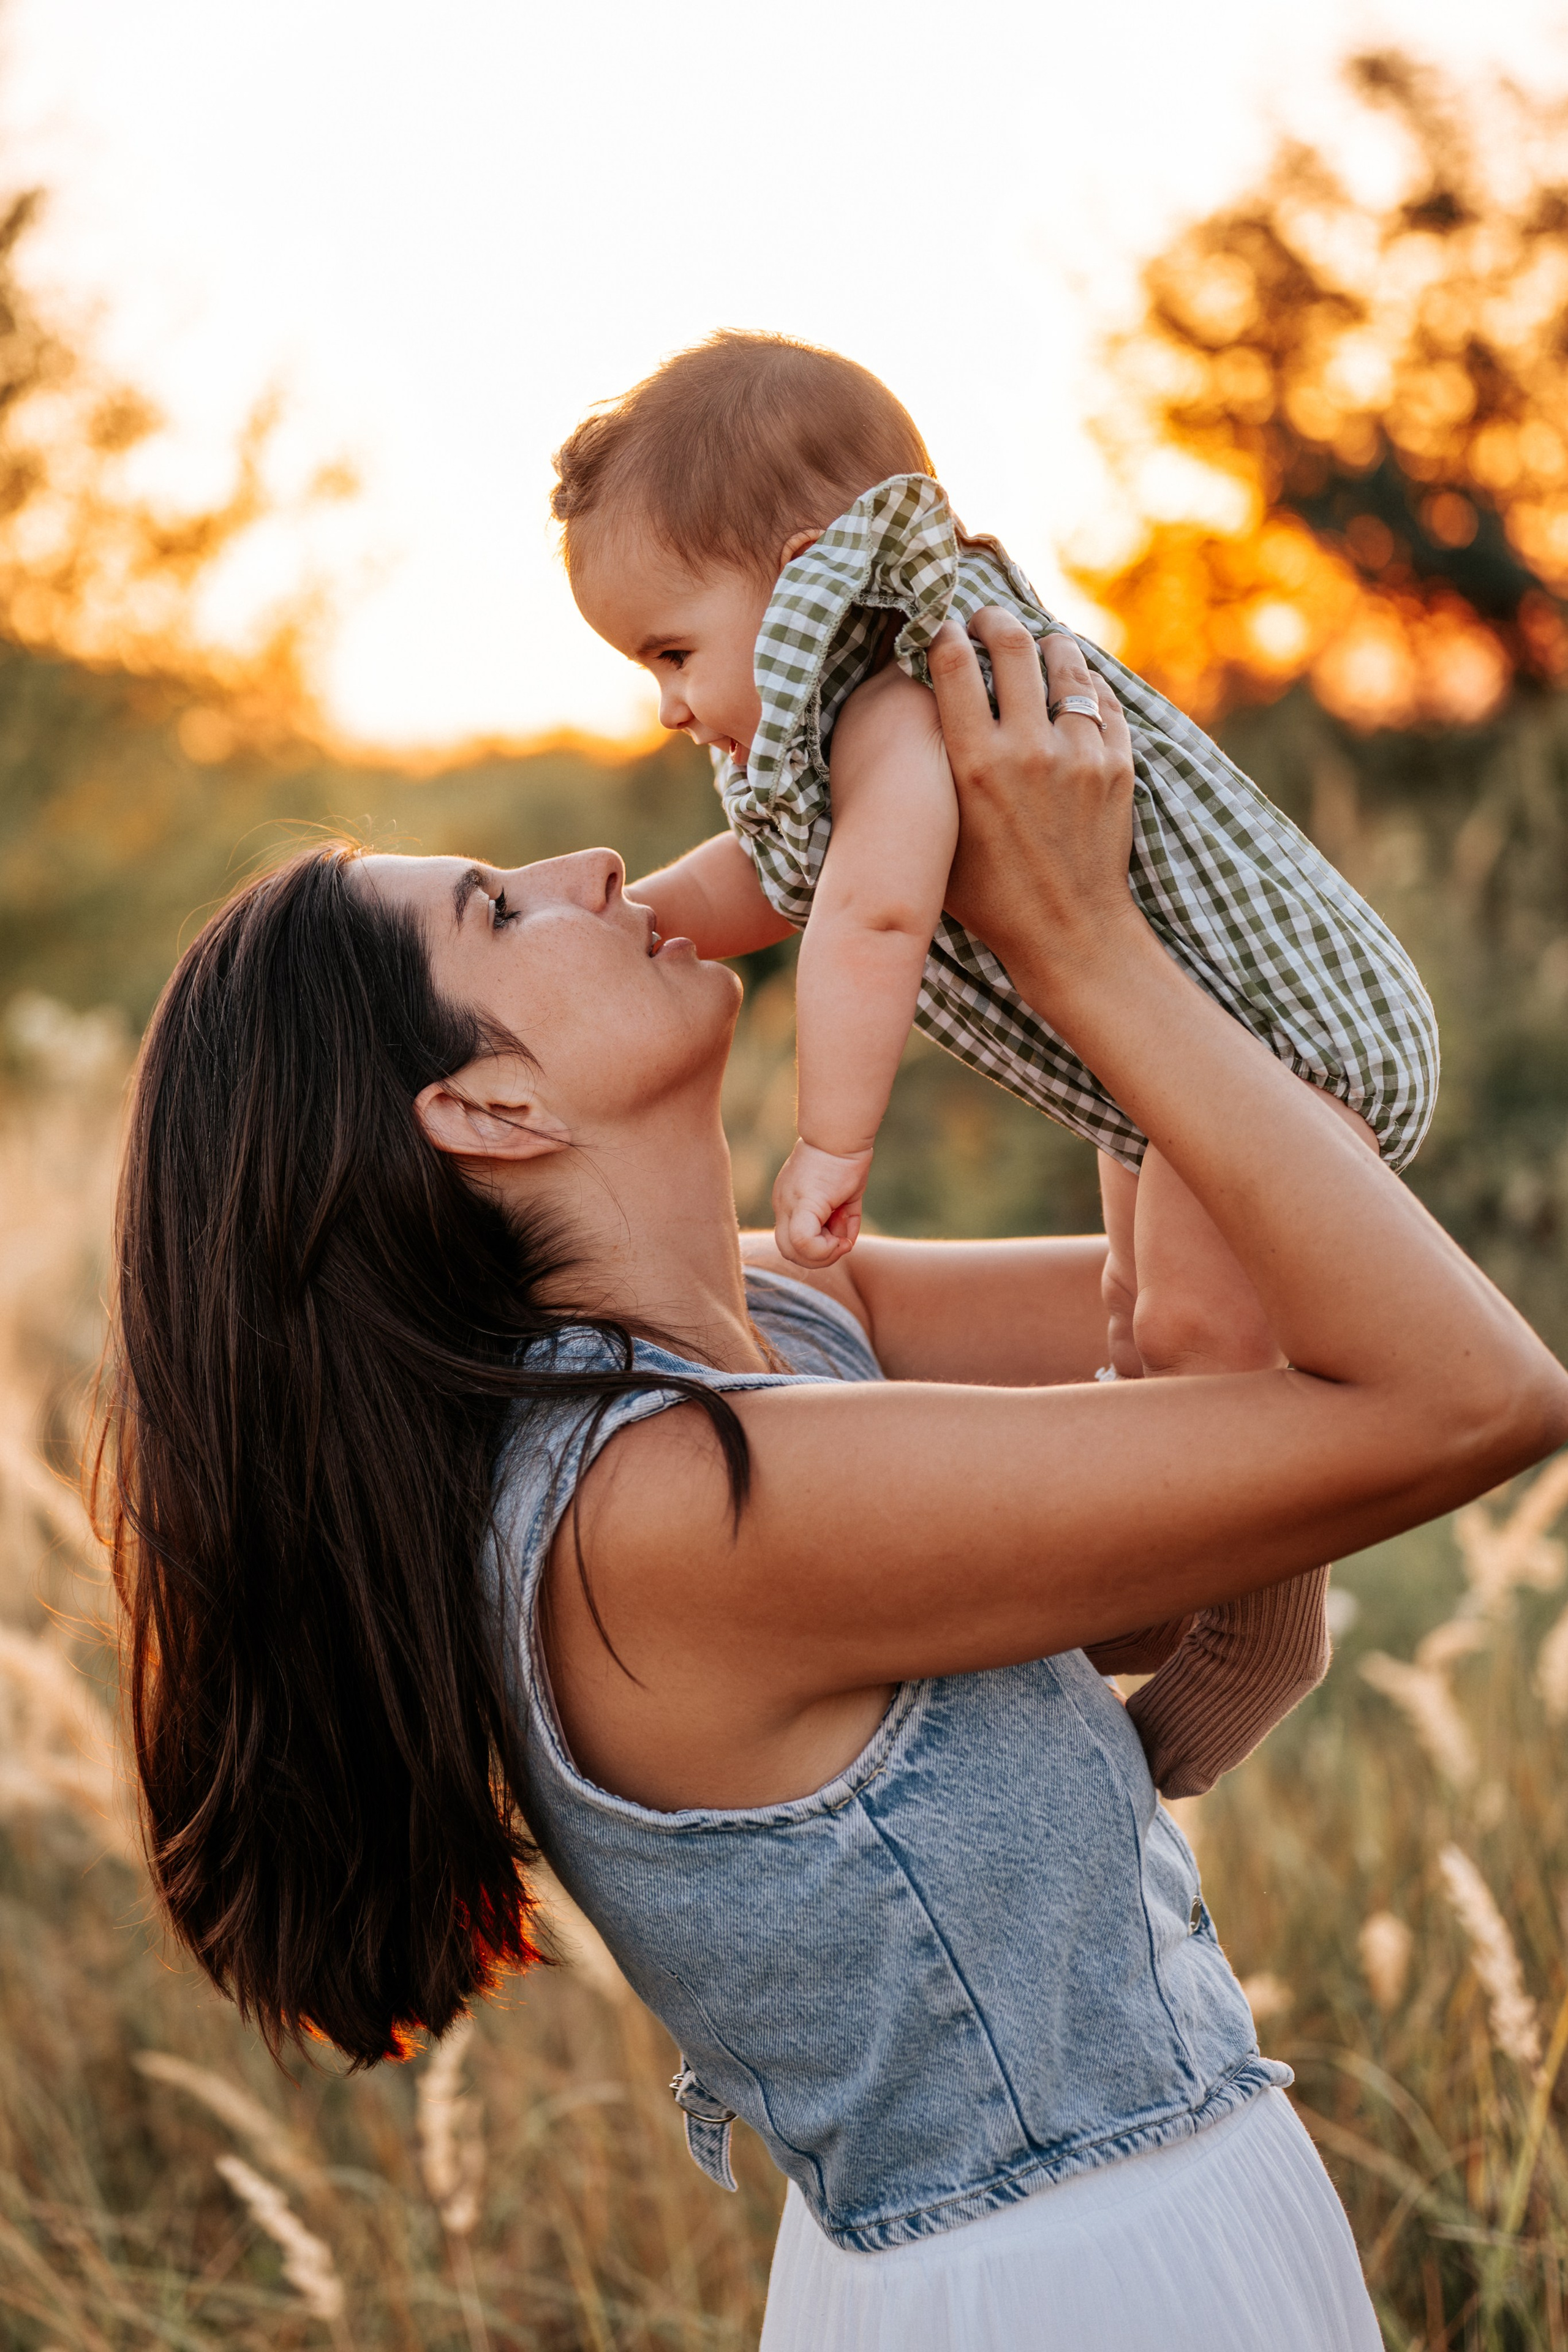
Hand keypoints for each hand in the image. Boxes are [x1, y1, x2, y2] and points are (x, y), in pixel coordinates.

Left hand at [772, 1139, 873, 1267]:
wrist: (841, 1134)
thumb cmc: (846, 1158)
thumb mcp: (844, 1197)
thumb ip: (842, 1221)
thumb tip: (844, 1244)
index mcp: (790, 1201)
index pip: (792, 1241)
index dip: (817, 1250)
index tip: (839, 1236)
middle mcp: (784, 1205)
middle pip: (787, 1251)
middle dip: (818, 1259)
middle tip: (840, 1244)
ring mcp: (788, 1204)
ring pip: (791, 1252)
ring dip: (824, 1254)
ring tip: (842, 1235)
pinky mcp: (801, 1203)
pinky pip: (803, 1242)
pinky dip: (825, 1249)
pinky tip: (842, 1238)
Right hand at [930, 612, 1136, 988]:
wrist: (1068, 933)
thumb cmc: (989, 896)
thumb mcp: (940, 838)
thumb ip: (927, 780)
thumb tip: (908, 725)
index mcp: (974, 766)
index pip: (953, 664)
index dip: (943, 632)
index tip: (940, 627)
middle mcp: (1028, 750)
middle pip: (1012, 645)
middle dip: (994, 620)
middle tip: (987, 618)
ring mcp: (1080, 754)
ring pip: (1067, 664)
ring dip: (1048, 645)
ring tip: (1038, 645)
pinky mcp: (1118, 765)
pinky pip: (1103, 700)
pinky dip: (1086, 685)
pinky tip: (1073, 687)